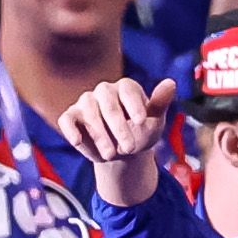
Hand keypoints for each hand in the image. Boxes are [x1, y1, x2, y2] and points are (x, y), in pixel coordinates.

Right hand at [63, 76, 169, 204]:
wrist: (125, 152)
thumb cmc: (142, 132)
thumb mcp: (155, 121)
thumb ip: (159, 103)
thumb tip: (171, 83)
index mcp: (126, 88)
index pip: (127, 89)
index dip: (134, 105)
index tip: (142, 122)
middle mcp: (104, 91)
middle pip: (107, 101)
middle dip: (118, 126)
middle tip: (130, 148)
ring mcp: (86, 103)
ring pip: (89, 112)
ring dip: (99, 134)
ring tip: (112, 155)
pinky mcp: (71, 117)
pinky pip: (66, 119)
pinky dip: (70, 129)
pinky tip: (77, 141)